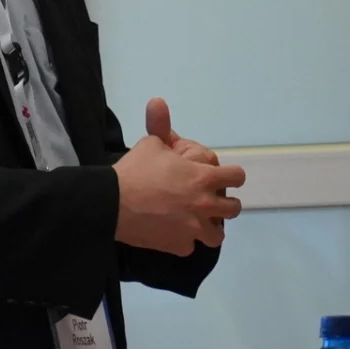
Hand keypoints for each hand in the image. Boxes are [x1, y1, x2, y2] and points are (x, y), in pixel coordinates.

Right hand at [113, 105, 243, 255]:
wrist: (112, 203)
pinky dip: (183, 240)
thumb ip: (161, 127)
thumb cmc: (135, 170)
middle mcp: (206, 205)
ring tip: (194, 222)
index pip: (237, 177)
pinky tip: (172, 232)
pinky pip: (190, 246)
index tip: (219, 177)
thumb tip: (158, 101)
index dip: (229, 175)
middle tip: (205, 200)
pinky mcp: (180, 246)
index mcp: (204, 178)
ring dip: (209, 227)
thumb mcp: (150, 143)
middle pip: (233, 208)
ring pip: (218, 235)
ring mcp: (195, 229)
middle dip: (222, 203)